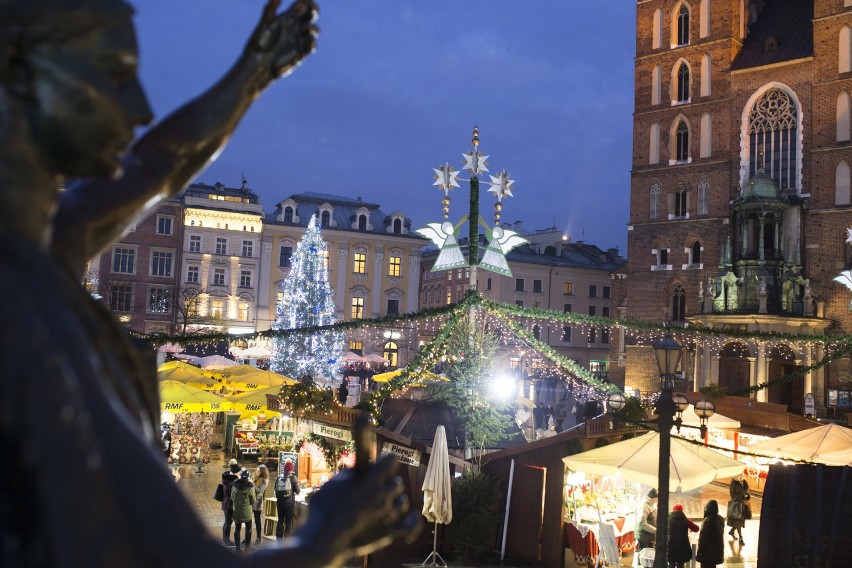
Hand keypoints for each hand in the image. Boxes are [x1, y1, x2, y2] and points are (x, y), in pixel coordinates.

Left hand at [246, 0, 318, 83]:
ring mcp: (299, 39)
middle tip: (312, 10)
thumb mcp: (264, 24)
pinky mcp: (301, 53)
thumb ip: (270, 8)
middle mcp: (295, 27)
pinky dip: (312, 42)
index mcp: (287, 18)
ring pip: (314, 30)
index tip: (306, 0)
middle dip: (314, 10)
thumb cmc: (258, 43)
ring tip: (306, 28)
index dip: (307, 0)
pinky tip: (307, 40)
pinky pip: (312, 46)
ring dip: (313, 28)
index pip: (302, 4)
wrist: (258, 65)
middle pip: (311, 15)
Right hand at [305, 454, 419, 557]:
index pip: (391, 460)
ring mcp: (389, 515)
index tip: (381, 462)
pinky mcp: (389, 534)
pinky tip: (413, 516)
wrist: (324, 539)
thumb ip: (350, 474)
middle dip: (388, 482)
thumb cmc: (325, 509)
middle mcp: (385, 495)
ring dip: (396, 499)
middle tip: (376, 486)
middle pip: (397, 482)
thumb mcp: (334, 483)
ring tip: (384, 502)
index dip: (385, 460)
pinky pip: (411, 527)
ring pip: (403, 502)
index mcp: (373, 480)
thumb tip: (358, 470)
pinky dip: (414, 521)